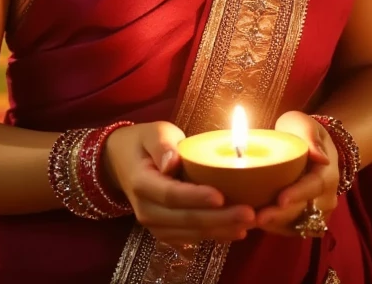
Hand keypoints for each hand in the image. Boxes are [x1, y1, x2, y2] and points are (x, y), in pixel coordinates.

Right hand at [103, 121, 254, 247]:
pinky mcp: (165, 231)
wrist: (122, 162)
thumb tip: (173, 163)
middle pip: (185, 219)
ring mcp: (154, 225)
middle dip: (219, 219)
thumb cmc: (143, 142)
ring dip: (221, 230)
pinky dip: (214, 235)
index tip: (221, 196)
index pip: (171, 195)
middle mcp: (146, 210)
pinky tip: (235, 230)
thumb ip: (163, 144)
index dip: (196, 197)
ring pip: (191, 233)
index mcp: (141, 183)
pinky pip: (190, 238)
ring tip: (249, 224)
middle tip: (249, 213)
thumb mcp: (152, 132)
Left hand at [254, 111, 339, 236]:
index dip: (298, 194)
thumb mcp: (303, 124)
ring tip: (251, 221)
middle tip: (257, 217)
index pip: (314, 186)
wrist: (311, 146)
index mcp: (327, 173)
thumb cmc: (302, 132)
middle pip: (304, 210)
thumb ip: (309, 135)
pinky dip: (276, 228)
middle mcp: (326, 198)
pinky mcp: (307, 220)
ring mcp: (318, 212)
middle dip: (280, 215)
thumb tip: (320, 156)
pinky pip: (293, 229)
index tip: (280, 199)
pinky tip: (256, 223)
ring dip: (276, 225)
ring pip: (298, 224)